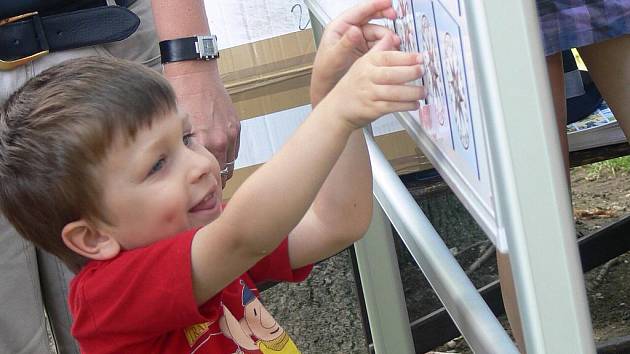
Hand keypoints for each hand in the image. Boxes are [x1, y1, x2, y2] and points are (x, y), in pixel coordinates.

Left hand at [164, 61, 240, 186]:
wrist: (194, 73)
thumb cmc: (179, 97)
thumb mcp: (174, 126)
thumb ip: (182, 150)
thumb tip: (181, 170)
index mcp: (202, 143)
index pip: (207, 178)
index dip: (203, 188)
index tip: (198, 192)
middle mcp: (219, 140)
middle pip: (221, 175)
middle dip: (213, 183)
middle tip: (205, 187)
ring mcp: (230, 134)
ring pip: (230, 164)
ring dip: (222, 170)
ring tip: (211, 173)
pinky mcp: (236, 126)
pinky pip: (234, 150)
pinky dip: (226, 155)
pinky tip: (216, 154)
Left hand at [311, 0, 399, 105]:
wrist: (328, 88)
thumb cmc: (325, 72)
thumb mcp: (334, 57)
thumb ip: (345, 44)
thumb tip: (355, 30)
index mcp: (339, 27)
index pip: (359, 10)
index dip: (375, 4)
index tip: (388, 2)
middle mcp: (350, 31)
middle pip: (371, 17)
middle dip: (384, 16)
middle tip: (395, 17)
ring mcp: (359, 40)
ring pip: (378, 32)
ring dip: (387, 36)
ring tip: (394, 43)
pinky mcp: (366, 50)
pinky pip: (380, 44)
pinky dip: (387, 46)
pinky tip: (392, 50)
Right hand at [325, 36, 424, 128]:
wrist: (337, 108)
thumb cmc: (352, 86)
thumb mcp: (361, 64)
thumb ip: (378, 51)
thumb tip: (392, 37)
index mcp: (366, 63)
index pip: (388, 57)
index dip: (406, 57)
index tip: (420, 58)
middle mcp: (367, 77)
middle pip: (392, 74)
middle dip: (411, 72)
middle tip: (423, 71)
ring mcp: (369, 94)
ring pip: (394, 92)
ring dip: (412, 92)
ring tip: (423, 91)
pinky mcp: (372, 109)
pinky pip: (392, 106)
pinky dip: (405, 105)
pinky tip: (414, 104)